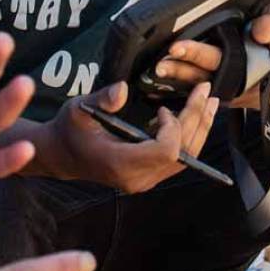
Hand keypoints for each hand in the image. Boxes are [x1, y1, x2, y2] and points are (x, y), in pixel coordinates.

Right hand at [48, 81, 217, 192]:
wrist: (62, 155)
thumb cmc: (69, 129)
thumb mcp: (79, 108)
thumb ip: (103, 99)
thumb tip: (123, 89)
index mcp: (121, 163)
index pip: (165, 151)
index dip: (173, 128)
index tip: (162, 108)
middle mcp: (137, 178)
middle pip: (182, 154)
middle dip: (196, 120)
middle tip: (205, 90)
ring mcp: (144, 181)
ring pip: (185, 159)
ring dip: (199, 128)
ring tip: (208, 101)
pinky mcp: (148, 177)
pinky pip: (178, 160)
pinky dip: (188, 137)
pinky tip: (192, 116)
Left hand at [153, 14, 269, 90]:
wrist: (268, 85)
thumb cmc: (264, 57)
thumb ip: (267, 32)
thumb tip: (266, 24)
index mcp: (236, 67)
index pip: (212, 58)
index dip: (193, 53)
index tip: (175, 47)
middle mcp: (221, 82)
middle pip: (194, 75)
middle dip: (176, 69)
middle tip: (157, 63)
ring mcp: (211, 91)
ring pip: (187, 86)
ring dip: (170, 79)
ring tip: (153, 71)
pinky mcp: (204, 97)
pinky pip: (185, 93)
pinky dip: (169, 90)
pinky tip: (151, 85)